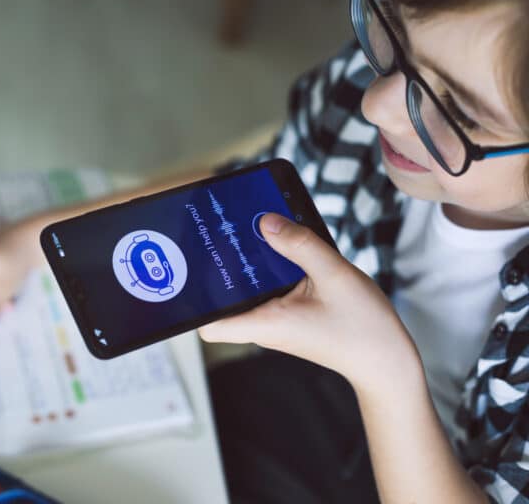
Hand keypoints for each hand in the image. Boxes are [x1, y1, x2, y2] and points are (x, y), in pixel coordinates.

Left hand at [199, 213, 419, 391]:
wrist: (387, 360)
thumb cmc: (364, 328)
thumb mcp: (335, 275)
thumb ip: (299, 245)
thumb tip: (265, 222)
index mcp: (266, 324)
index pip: (210, 327)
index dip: (196, 302)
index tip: (195, 271)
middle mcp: (264, 326)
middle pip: (224, 301)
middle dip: (220, 269)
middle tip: (220, 235)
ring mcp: (275, 322)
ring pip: (247, 292)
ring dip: (247, 265)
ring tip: (247, 231)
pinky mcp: (288, 316)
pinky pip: (268, 290)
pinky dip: (268, 269)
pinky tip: (277, 244)